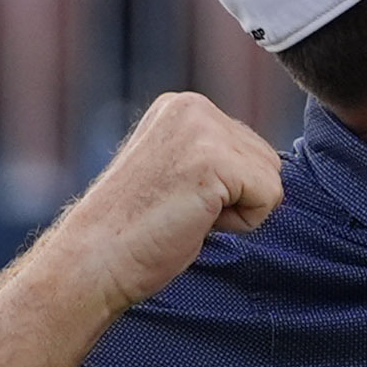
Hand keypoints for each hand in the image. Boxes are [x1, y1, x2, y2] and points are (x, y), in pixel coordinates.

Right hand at [56, 91, 284, 312]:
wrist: (95, 261)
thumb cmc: (134, 231)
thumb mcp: (177, 171)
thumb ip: (214, 155)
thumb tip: (268, 168)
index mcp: (181, 106)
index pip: (249, 146)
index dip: (226, 188)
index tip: (177, 199)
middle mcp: (192, 106)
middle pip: (268, 159)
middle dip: (236, 197)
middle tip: (183, 211)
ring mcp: (203, 130)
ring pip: (272, 179)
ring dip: (239, 211)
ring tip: (188, 215)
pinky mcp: (214, 161)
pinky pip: (269, 197)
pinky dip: (242, 224)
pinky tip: (196, 222)